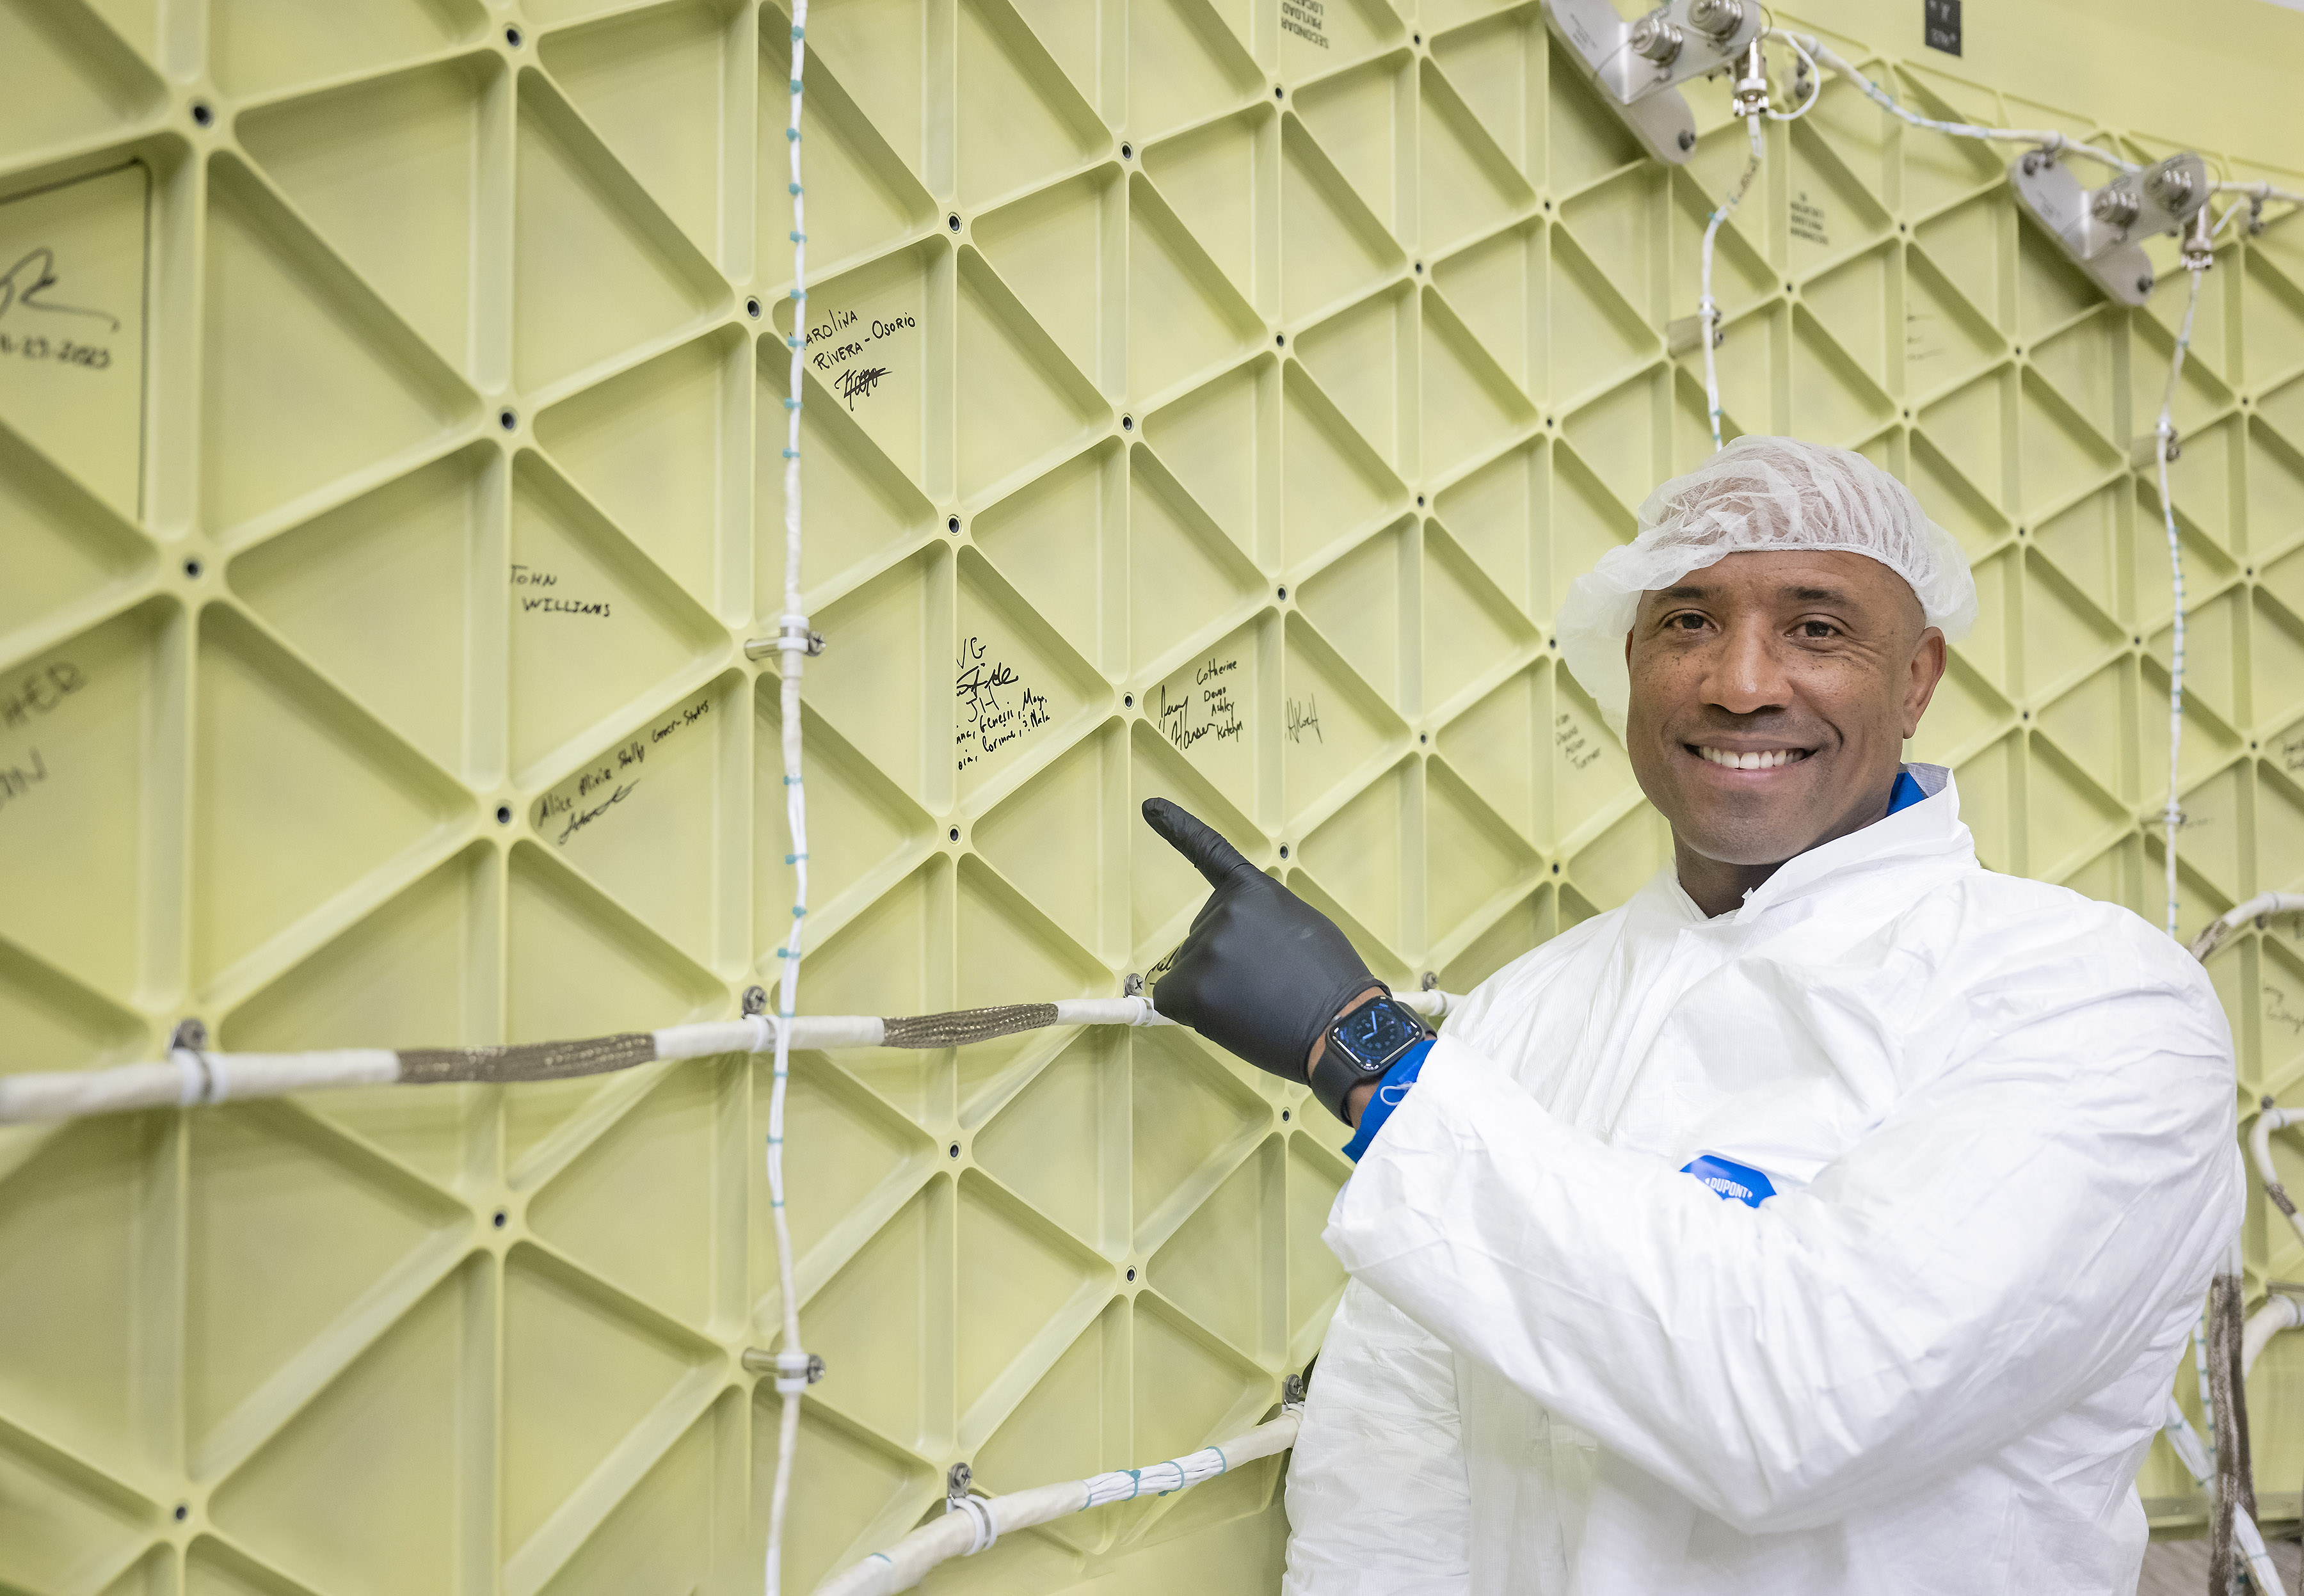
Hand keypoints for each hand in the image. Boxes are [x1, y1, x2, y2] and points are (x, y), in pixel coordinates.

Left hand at [1141, 798, 1383, 1083]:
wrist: (1342, 1028)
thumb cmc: (1330, 985)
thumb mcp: (1303, 927)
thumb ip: (1263, 921)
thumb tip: (1242, 943)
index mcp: (1255, 891)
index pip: (1210, 851)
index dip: (1178, 828)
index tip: (1150, 807)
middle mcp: (1224, 911)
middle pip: (1202, 936)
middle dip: (1225, 962)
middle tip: (1268, 985)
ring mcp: (1206, 948)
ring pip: (1190, 971)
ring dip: (1215, 990)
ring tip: (1260, 1005)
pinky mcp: (1193, 989)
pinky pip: (1173, 1000)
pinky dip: (1194, 1013)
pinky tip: (1231, 1018)